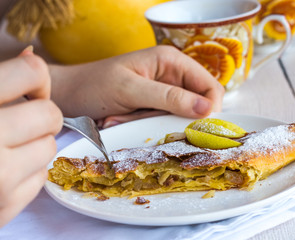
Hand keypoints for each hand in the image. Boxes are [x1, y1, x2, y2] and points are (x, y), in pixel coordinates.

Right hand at [0, 52, 62, 226]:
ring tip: (4, 147)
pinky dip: (27, 172)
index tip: (28, 90)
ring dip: (33, 144)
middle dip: (40, 115)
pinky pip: (41, 178)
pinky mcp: (5, 209)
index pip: (33, 71)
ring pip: (50, 146)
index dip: (36, 78)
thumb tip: (29, 54)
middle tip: (19, 121)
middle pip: (51, 114)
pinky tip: (1, 171)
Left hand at [50, 46, 223, 124]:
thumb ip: (169, 98)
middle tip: (143, 120)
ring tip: (124, 118)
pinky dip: (145, 127)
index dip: (210, 109)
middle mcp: (172, 76)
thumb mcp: (131, 90)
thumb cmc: (94, 86)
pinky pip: (161, 124)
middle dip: (173, 119)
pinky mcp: (153, 108)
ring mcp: (163, 94)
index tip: (195, 128)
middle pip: (196, 106)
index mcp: (172, 61)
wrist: (69, 95)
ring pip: (178, 119)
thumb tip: (208, 109)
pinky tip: (121, 120)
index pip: (210, 86)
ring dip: (153, 124)